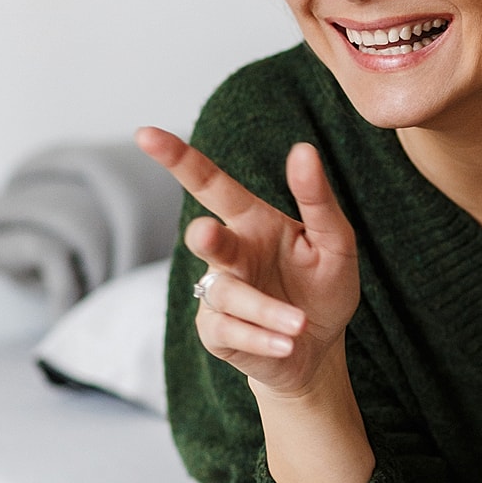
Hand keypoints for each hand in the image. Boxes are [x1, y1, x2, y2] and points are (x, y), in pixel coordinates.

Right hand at [135, 127, 358, 397]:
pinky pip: (230, 331)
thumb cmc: (325, 286)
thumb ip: (318, 200)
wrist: (322, 347)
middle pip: (202, 237)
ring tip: (301, 323)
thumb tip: (303, 150)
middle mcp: (229, 254)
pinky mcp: (216, 332)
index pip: (211, 183)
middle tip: (208, 234)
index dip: (179, 159)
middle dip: (205, 237)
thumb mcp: (336, 243)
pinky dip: (262, 337)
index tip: (145, 135)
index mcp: (252, 222)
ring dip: (266, 309)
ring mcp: (218, 294)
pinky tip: (287, 344)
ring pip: (229, 294)